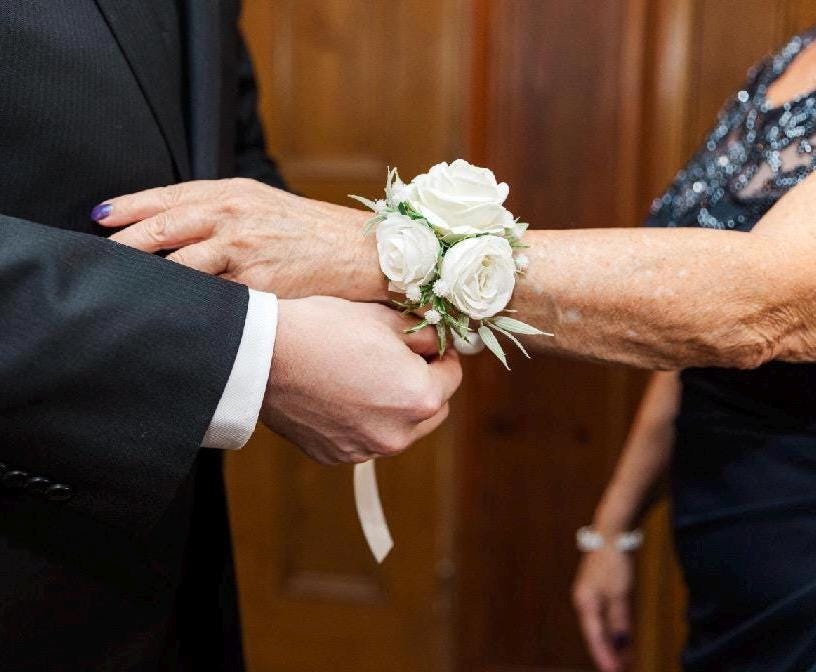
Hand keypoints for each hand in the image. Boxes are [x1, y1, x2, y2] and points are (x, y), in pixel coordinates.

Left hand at [98, 179, 386, 300]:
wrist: (359, 251)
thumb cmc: (310, 230)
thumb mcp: (265, 204)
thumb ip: (222, 208)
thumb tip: (177, 221)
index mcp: (234, 193)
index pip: (170, 196)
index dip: (130, 206)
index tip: (99, 217)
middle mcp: (235, 217)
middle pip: (166, 226)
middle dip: (128, 242)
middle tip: (97, 255)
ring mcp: (246, 250)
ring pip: (183, 264)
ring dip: (151, 276)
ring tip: (124, 289)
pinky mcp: (260, 284)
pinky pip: (215, 296)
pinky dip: (191, 304)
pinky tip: (172, 312)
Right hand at [263, 296, 460, 464]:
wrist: (262, 355)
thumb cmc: (324, 329)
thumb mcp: (383, 319)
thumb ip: (422, 335)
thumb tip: (436, 342)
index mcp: (419, 398)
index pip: (452, 377)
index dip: (441, 356)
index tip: (426, 344)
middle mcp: (398, 434)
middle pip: (431, 410)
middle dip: (422, 386)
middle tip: (397, 359)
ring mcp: (364, 450)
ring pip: (398, 428)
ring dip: (392, 407)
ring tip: (362, 376)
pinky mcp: (334, 455)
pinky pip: (363, 439)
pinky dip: (360, 421)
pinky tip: (338, 394)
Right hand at [572, 546, 633, 671]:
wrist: (611, 535)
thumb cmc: (613, 562)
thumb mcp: (619, 593)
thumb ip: (619, 620)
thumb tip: (621, 643)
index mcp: (585, 603)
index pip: (595, 637)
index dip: (605, 657)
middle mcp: (585, 603)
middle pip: (597, 636)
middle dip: (608, 655)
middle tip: (620, 671)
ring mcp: (592, 597)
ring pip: (602, 628)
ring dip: (613, 645)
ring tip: (625, 663)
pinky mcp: (601, 592)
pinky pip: (607, 619)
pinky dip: (615, 631)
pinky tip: (624, 641)